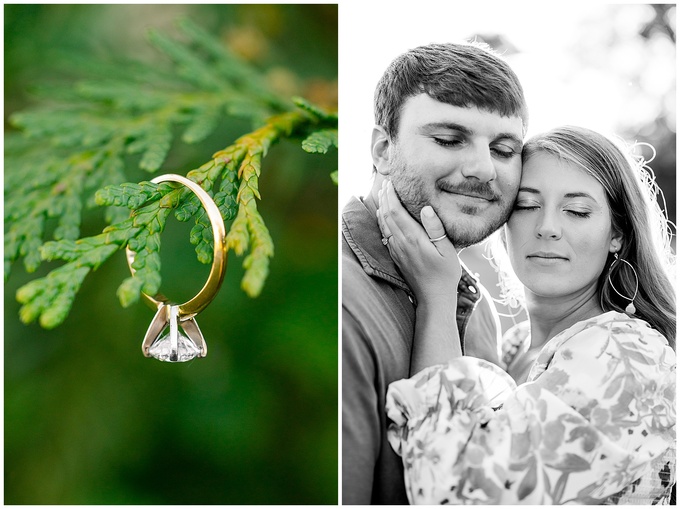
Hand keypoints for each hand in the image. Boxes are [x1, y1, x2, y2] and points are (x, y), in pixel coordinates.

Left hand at [377, 180, 461, 305]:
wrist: (433, 298)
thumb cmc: (445, 274)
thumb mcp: (447, 250)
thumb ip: (436, 229)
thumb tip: (426, 208)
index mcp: (413, 239)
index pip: (396, 212)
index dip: (392, 196)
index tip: (391, 183)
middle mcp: (401, 243)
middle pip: (387, 215)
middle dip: (385, 198)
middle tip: (386, 184)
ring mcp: (397, 251)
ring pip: (384, 225)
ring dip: (382, 208)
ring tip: (384, 195)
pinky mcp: (396, 257)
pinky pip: (385, 234)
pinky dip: (382, 222)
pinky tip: (384, 217)